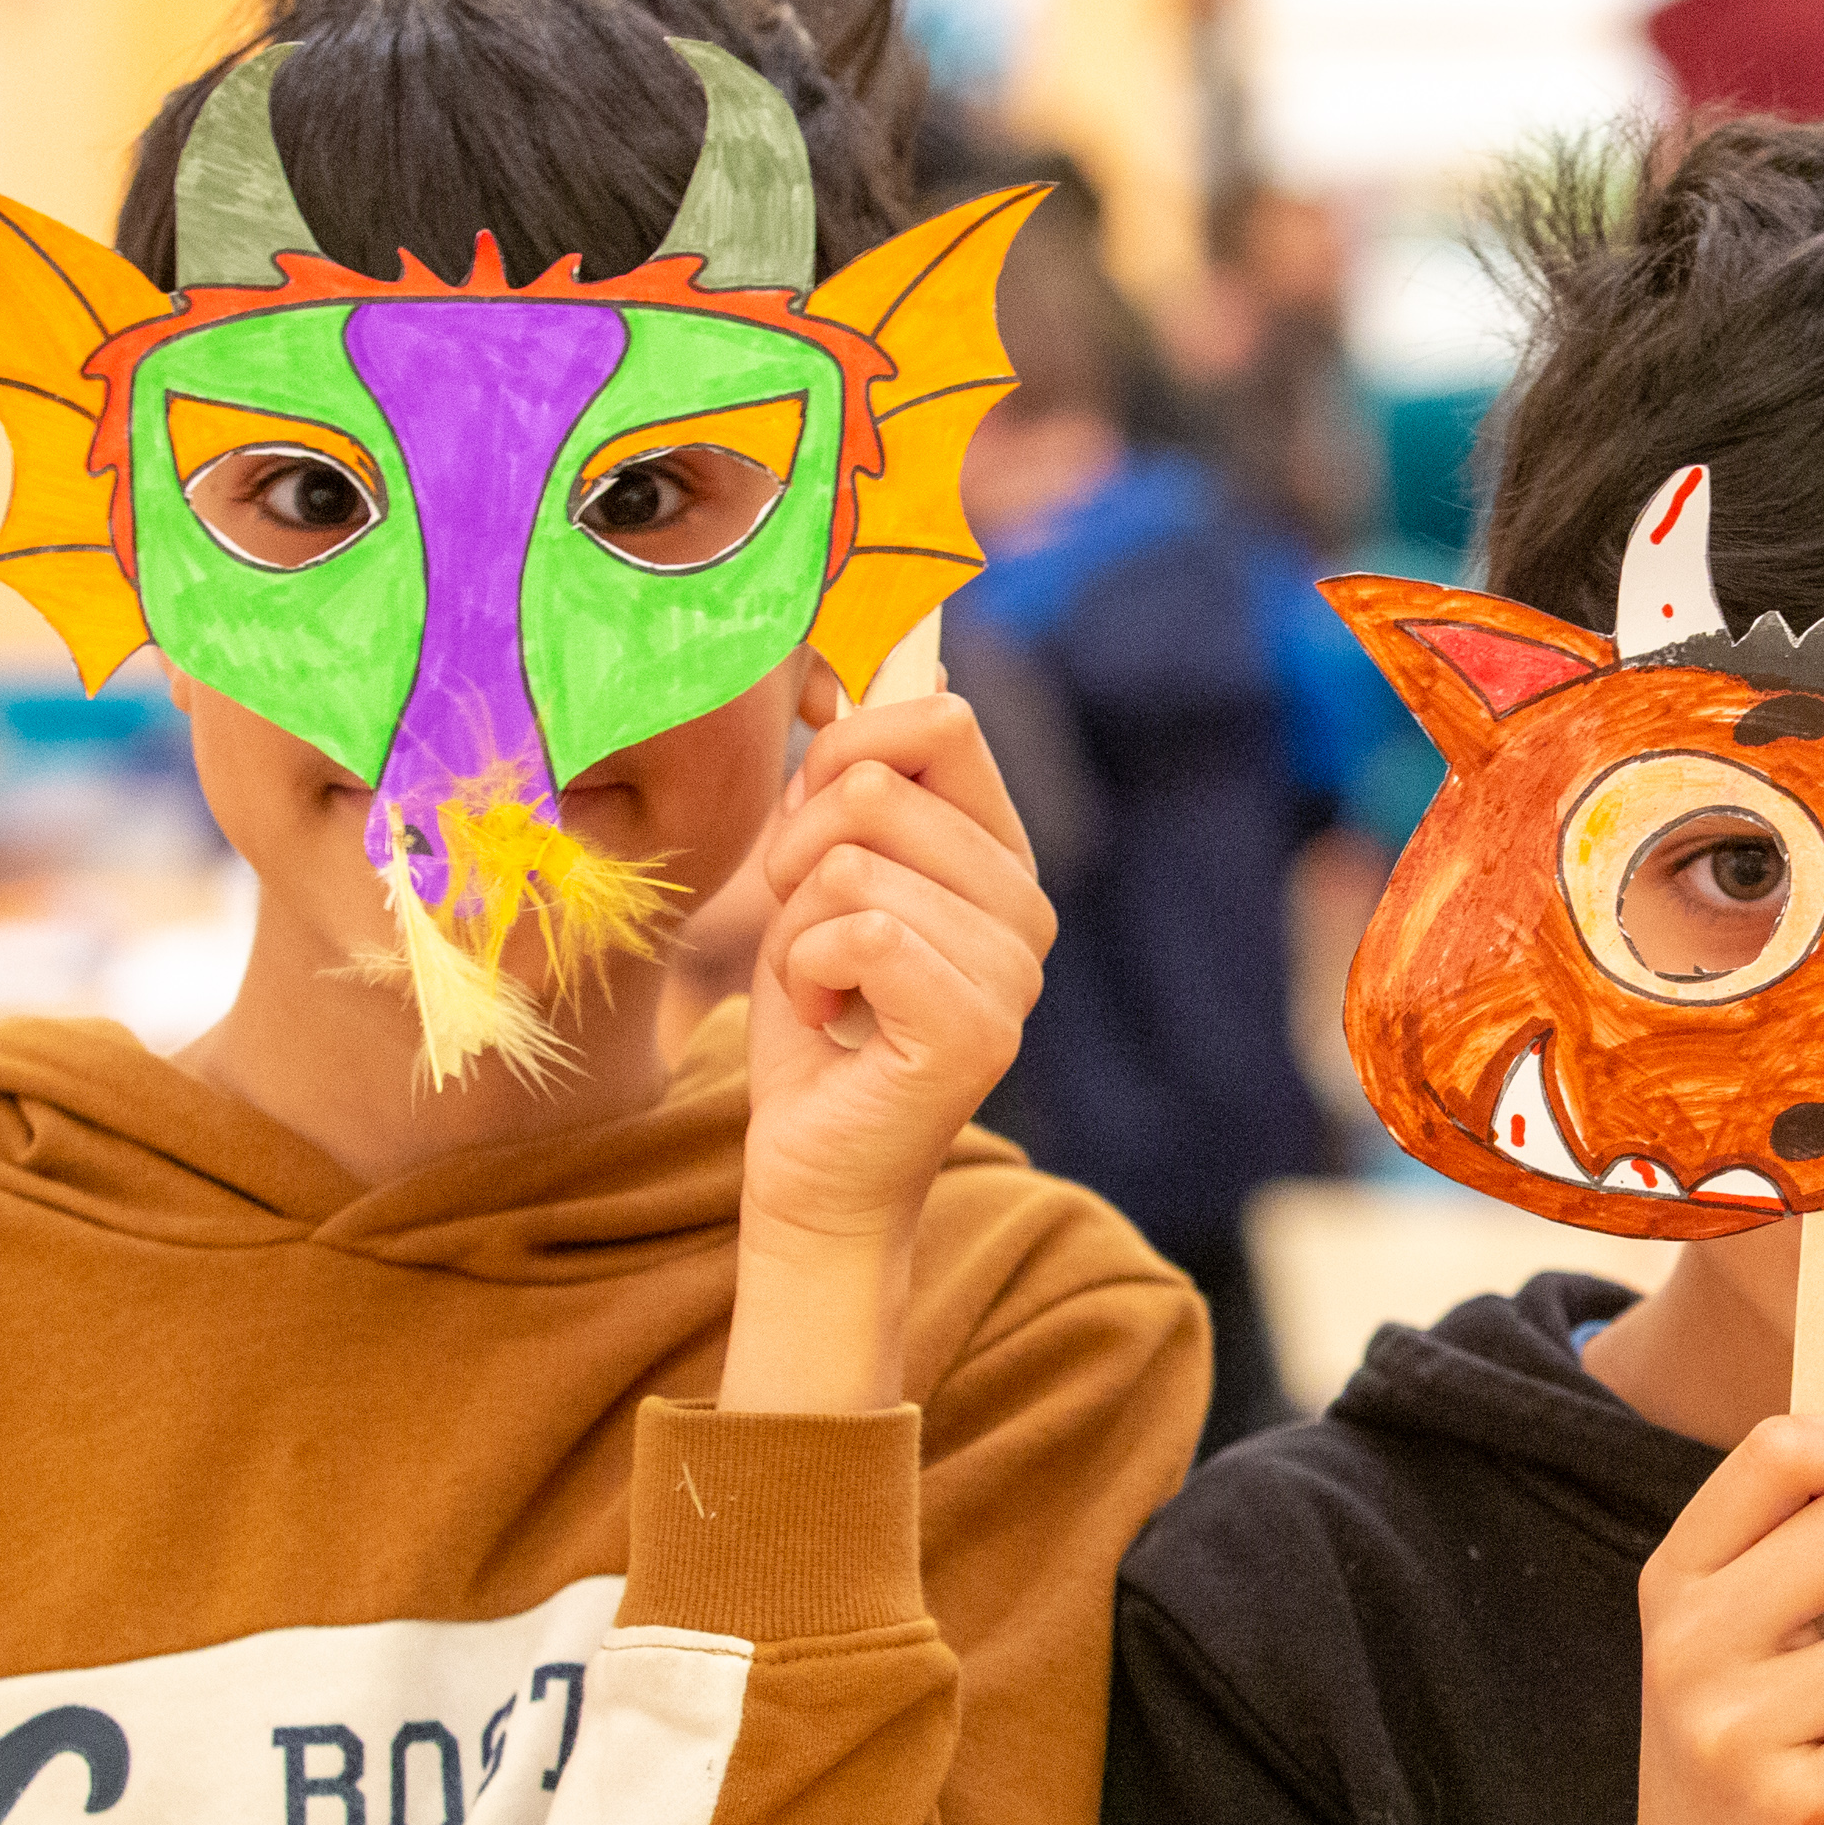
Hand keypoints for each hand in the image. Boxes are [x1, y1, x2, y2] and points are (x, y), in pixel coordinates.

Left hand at [721, 683, 1055, 1415]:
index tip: (810, 824)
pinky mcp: (975, 1030)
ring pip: (853, 865)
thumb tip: (859, 655)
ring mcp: (1013, 972)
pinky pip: (857, 933)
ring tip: (826, 989)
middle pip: (881, 783)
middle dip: (799, 851)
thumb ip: (854, 785)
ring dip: (797, 929)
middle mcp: (1027, 906)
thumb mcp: (823, 879)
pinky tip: (833, 1022)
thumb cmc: (814, 1022)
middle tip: (810, 932)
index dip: (844, 746)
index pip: (940, 720)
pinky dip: (806, 975)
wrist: (813, 1169)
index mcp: (1000, 855)